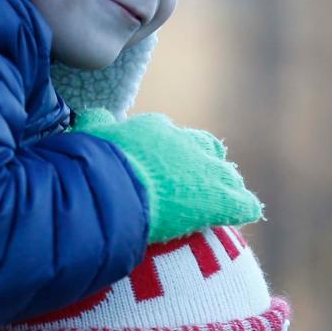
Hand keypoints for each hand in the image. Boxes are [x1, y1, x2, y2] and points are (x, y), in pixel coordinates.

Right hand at [73, 109, 262, 244]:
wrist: (114, 187)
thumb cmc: (96, 164)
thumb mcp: (88, 136)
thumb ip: (95, 124)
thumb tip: (89, 115)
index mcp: (153, 130)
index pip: (169, 135)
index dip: (169, 151)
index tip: (162, 165)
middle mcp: (184, 144)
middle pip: (207, 148)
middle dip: (205, 162)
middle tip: (196, 182)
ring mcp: (206, 171)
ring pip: (226, 175)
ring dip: (223, 186)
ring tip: (219, 201)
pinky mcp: (221, 198)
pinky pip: (243, 203)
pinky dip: (242, 208)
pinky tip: (241, 215)